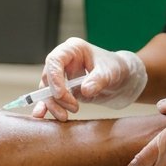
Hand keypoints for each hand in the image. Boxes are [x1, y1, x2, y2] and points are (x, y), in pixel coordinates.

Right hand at [32, 37, 147, 120]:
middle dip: (55, 96)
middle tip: (73, 108)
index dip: (54, 77)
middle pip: (47, 77)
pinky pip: (51, 99)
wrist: (123, 81)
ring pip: (47, 90)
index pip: (55, 60)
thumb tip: (85, 90)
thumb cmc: (117, 69)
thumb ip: (98, 80)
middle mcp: (64, 61)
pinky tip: (41, 115)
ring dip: (52, 105)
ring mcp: (62, 76)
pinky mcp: (63, 90)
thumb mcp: (111, 72)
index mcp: (73, 49)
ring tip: (65, 116)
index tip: (60, 94)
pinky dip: (47, 107)